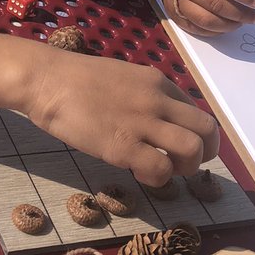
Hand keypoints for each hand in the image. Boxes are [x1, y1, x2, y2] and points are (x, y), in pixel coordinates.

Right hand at [24, 49, 219, 185]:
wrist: (47, 80)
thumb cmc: (76, 79)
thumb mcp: (123, 76)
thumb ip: (145, 94)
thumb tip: (157, 117)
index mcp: (157, 82)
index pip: (196, 111)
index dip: (194, 134)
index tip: (178, 145)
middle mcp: (157, 100)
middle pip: (207, 129)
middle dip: (204, 152)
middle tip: (183, 163)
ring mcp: (142, 123)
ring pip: (192, 150)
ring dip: (186, 168)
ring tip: (164, 170)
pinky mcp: (122, 146)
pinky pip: (160, 169)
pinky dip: (157, 178)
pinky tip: (139, 173)